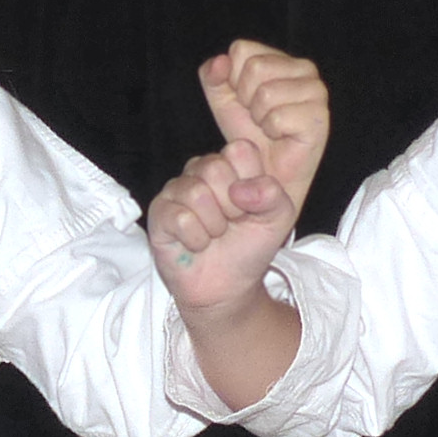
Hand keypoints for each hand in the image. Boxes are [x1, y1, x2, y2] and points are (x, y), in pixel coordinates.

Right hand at [148, 136, 297, 312]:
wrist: (228, 287)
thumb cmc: (249, 247)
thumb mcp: (278, 219)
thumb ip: (273, 195)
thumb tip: (242, 189)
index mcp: (230, 164)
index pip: (240, 150)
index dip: (250, 183)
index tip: (250, 207)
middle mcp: (200, 171)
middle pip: (215, 169)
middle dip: (231, 207)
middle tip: (230, 224)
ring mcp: (176, 190)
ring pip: (196, 194)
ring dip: (213, 226)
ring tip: (214, 235)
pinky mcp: (159, 214)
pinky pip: (180, 219)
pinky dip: (196, 239)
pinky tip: (197, 245)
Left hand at [202, 39, 328, 212]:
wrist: (265, 171)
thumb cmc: (249, 135)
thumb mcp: (222, 99)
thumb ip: (213, 75)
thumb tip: (220, 62)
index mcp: (281, 58)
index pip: (242, 50)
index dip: (233, 79)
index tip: (244, 100)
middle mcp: (304, 68)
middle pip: (255, 67)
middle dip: (245, 99)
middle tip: (258, 117)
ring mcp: (316, 91)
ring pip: (266, 93)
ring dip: (259, 117)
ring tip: (269, 127)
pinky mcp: (319, 116)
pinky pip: (278, 117)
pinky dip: (271, 131)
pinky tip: (281, 136)